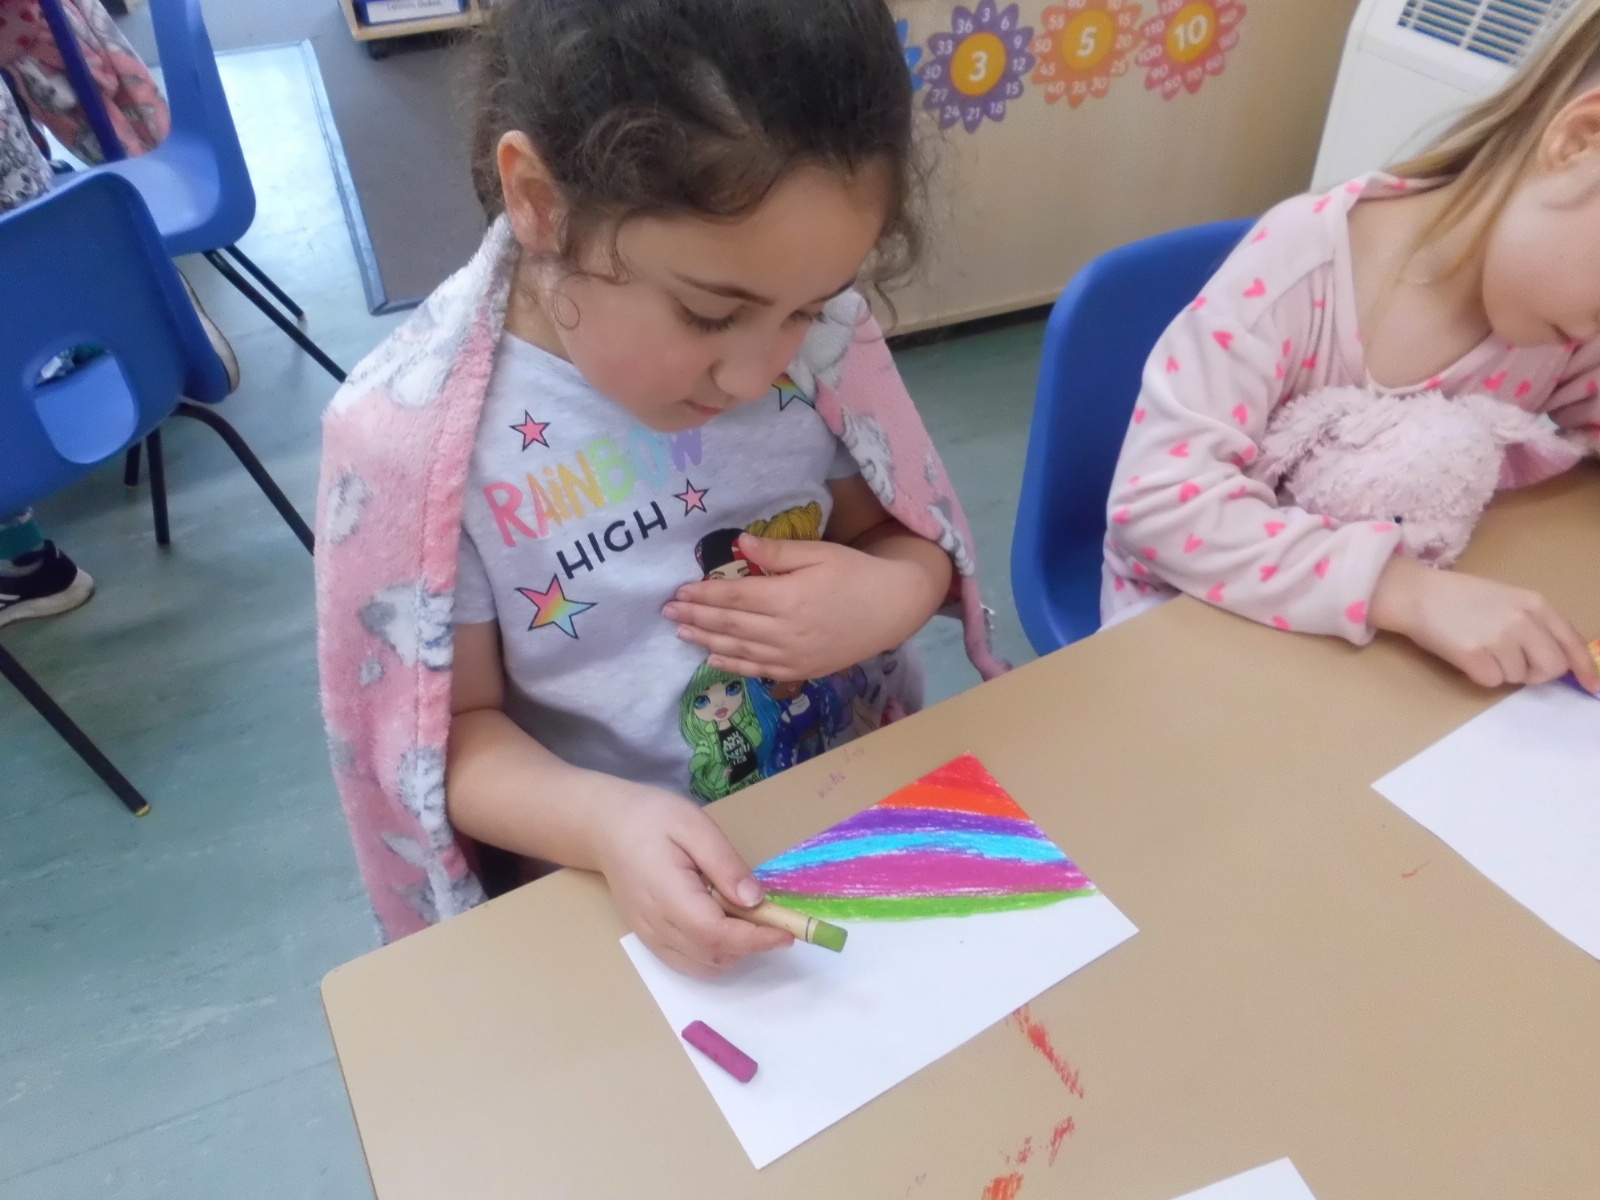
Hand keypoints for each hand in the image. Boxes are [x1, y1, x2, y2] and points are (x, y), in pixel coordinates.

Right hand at [592, 785, 791, 977]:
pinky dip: (713, 954)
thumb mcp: (693, 826)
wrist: (603, 826)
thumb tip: (755, 900)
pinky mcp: (648, 938)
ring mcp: (650, 936)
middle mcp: (656, 925)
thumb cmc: (650, 818)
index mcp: (669, 895)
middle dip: (750, 944)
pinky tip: (722, 924)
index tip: (787, 932)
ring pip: (702, 966)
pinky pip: (686, 962)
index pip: (717, 934)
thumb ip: (724, 864)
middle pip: (713, 955)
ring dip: (733, 952)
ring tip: (745, 917)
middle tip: (771, 915)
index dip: (756, 939)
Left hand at [664, 534, 943, 680]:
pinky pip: (758, 670)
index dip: (703, 595)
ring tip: (681, 633)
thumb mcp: (819, 553)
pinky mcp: (801, 670)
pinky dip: (732, 665)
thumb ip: (776, 554)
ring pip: (738, 650)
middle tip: (667, 612)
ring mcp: (792, 655)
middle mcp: (785, 631)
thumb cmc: (856, 573)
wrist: (893, 608)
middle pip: (729, 625)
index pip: (733, 597)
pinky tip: (713, 659)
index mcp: (788, 598)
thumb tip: (738, 545)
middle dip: (695, 618)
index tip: (679, 591)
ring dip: (706, 641)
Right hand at [1371, 557, 1599, 690]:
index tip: (1592, 686)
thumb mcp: (1507, 599)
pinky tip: (1467, 655)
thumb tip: (1557, 659)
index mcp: (1534, 604)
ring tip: (1482, 649)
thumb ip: (1535, 623)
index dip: (1584, 668)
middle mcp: (1522, 620)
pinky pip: (1492, 681)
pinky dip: (1481, 675)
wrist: (1416, 594)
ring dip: (1504, 671)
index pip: (1572, 642)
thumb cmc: (1460, 597)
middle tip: (1514, 664)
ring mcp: (1499, 638)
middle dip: (1537, 673)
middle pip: (1552, 667)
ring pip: (1519, 677)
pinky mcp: (1475, 655)